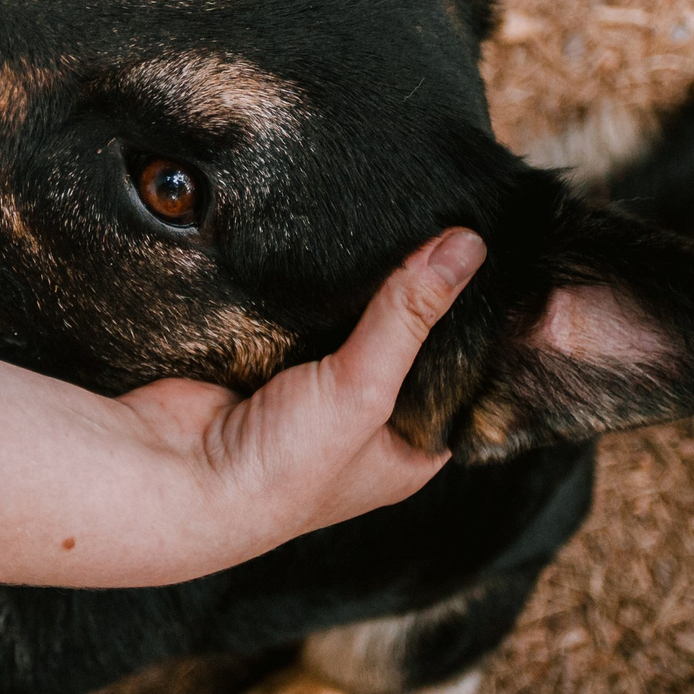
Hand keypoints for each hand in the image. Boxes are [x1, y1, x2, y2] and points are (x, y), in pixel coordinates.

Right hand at [0, 229, 485, 587]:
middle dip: (433, 295)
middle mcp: (370, 421)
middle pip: (417, 343)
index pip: (471, 382)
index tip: (521, 272)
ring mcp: (319, 386)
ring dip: (378, 281)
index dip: (493, 333)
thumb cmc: (279, 470)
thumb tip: (466, 247)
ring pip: (363, 319)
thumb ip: (410, 318)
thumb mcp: (364, 393)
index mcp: (410, 449)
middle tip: (464, 226)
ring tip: (414, 218)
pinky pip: (313, 306)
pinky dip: (325, 279)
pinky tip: (344, 239)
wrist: (171, 475)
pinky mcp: (273, 356)